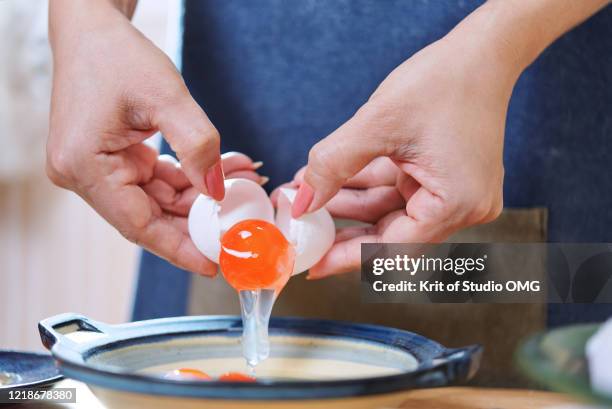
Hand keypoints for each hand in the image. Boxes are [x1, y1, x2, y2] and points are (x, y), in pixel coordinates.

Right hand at [46, 1, 251, 273]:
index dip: (178, 248)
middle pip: (149, 217)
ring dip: (200, 196)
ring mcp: (96, 170)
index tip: (213, 264)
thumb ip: (197, 146)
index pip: (138, 224)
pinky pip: (156, 182)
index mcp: (84, 166)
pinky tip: (223, 171)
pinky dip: (189, 179)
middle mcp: (83, 175)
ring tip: (243, 185)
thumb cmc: (117, 55)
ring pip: (158, 200)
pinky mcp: (110, 161)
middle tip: (239, 226)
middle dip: (199, 219)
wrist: (92, 29)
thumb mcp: (167, 97)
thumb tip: (217, 193)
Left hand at [290, 14, 522, 277]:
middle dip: (343, 227)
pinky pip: (399, 193)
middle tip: (304, 231)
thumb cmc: (443, 82)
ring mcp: (456, 194)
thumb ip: (333, 166)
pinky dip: (367, 186)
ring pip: (390, 212)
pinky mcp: (446, 180)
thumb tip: (301, 202)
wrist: (480, 53)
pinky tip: (332, 180)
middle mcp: (464, 207)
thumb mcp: (376, 125)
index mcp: (457, 203)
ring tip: (307, 194)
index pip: (392, 248)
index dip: (348, 256)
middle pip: (391, 233)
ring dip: (349, 203)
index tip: (315, 266)